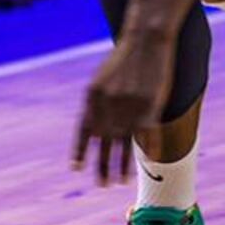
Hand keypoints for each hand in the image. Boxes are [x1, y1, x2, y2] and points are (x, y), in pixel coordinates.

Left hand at [74, 31, 173, 183]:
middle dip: (101, 165)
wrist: (146, 40)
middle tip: (102, 185)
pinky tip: (147, 162)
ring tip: (118, 182)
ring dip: (120, 165)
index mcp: (92, 97)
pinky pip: (146, 135)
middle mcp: (107, 104)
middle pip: (103, 142)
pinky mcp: (148, 106)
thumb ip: (99, 102)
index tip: (75, 168)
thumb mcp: (105, 78)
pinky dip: (147, 149)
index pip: (83, 130)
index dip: (79, 150)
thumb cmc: (126, 58)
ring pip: (123, 144)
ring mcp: (127, 107)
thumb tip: (96, 124)